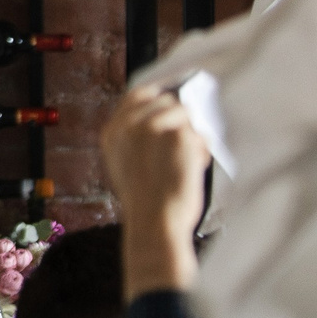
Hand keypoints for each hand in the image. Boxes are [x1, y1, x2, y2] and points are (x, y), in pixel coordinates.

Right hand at [101, 86, 210, 295]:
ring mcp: (153, 126)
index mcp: (113, 133)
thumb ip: (136, 141)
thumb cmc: (146, 205)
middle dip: (182, 119)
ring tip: (191, 161)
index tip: (176, 109)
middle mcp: (129, 124)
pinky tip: (198, 167)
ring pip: (187, 115)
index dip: (159, 98)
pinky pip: (201, 133)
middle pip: (166, 100)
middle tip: (188, 141)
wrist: (155, 223)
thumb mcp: (127, 167)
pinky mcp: (179, 134)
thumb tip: (162, 124)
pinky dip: (204, 150)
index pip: (137, 95)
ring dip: (194, 137)